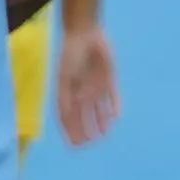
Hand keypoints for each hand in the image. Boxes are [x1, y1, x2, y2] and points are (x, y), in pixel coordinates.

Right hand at [54, 15, 119, 146]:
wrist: (85, 35)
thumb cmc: (70, 56)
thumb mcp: (64, 79)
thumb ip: (65, 99)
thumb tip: (65, 119)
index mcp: (68, 93)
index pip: (68, 117)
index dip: (70, 131)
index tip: (75, 144)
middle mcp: (81, 93)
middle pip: (84, 116)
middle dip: (85, 130)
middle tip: (89, 142)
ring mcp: (96, 87)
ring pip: (99, 110)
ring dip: (100, 122)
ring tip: (103, 134)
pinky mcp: (109, 81)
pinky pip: (113, 98)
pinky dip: (114, 107)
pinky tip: (115, 117)